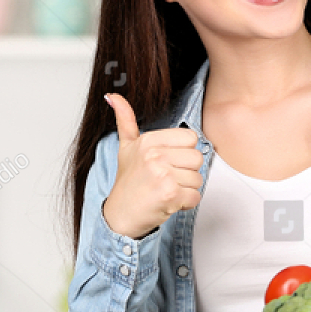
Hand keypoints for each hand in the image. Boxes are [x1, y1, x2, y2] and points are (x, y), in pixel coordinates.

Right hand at [100, 94, 204, 238]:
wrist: (121, 215)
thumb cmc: (128, 182)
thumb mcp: (126, 147)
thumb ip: (125, 120)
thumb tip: (112, 96)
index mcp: (149, 140)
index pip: (191, 137)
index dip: (183, 152)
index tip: (168, 162)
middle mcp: (155, 155)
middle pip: (198, 158)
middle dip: (187, 172)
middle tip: (167, 179)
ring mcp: (163, 175)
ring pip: (198, 178)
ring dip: (186, 189)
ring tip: (166, 191)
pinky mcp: (170, 195)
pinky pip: (196, 196)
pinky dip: (186, 203)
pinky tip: (170, 202)